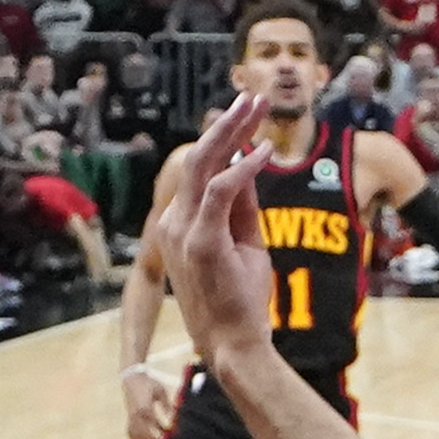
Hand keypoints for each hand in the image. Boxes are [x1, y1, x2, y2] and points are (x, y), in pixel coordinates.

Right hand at [121, 369, 177, 438]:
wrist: (132, 378)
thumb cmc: (149, 384)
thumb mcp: (160, 392)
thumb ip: (166, 405)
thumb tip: (173, 417)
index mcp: (146, 407)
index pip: (156, 424)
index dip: (164, 431)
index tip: (171, 436)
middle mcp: (136, 414)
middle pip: (145, 433)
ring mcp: (131, 416)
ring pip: (136, 435)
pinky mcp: (129, 417)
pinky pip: (129, 432)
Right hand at [153, 93, 283, 372]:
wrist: (234, 342)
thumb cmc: (239, 297)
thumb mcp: (245, 242)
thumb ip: (243, 207)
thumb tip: (249, 168)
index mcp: (181, 222)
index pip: (201, 169)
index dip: (225, 138)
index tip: (247, 114)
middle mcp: (175, 221)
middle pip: (198, 158)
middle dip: (227, 124)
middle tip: (251, 96)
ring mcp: (184, 231)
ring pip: (204, 166)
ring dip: (232, 133)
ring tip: (255, 107)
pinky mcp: (202, 242)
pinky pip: (220, 192)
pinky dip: (243, 168)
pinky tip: (263, 152)